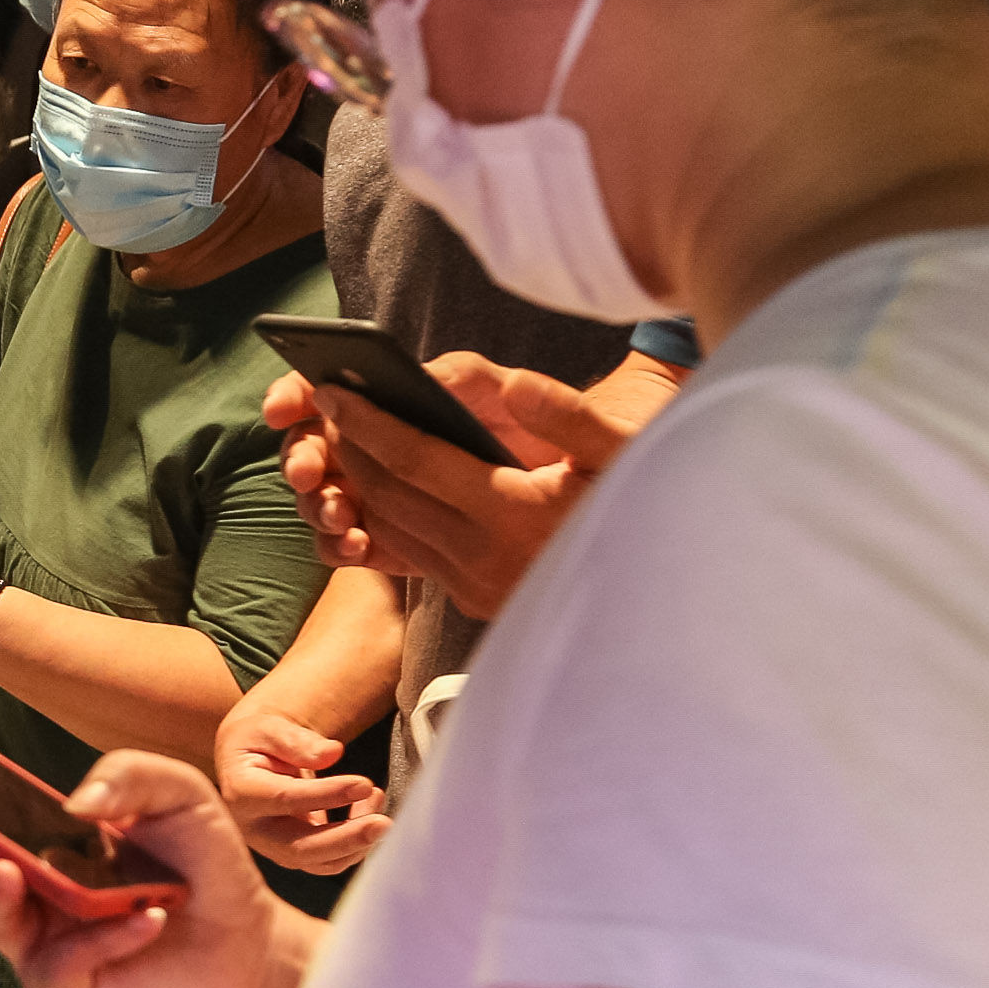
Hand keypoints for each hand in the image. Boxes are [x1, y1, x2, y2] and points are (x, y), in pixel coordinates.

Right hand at [0, 751, 301, 987]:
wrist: (252, 944)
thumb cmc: (207, 869)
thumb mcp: (178, 797)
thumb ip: (129, 776)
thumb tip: (74, 803)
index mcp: (48, 846)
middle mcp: (36, 898)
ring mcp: (46, 947)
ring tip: (9, 872)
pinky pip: (59, 966)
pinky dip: (98, 940)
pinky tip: (145, 919)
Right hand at [213, 699, 388, 874]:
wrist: (247, 760)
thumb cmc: (258, 741)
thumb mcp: (269, 729)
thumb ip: (297, 741)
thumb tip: (332, 753)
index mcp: (241, 792)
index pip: (286, 799)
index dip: (328, 795)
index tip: (364, 784)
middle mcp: (253, 828)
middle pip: (300, 848)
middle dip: (346, 838)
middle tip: (384, 823)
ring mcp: (272, 847)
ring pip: (318, 862)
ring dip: (357, 842)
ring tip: (377, 799)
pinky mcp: (293, 854)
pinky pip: (329, 861)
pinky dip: (356, 843)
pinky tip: (368, 810)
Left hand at [266, 352, 645, 621]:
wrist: (663, 586)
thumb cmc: (645, 501)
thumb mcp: (622, 452)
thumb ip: (569, 416)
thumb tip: (515, 387)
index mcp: (514, 515)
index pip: (415, 461)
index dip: (367, 422)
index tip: (330, 390)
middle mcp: (483, 557)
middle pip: (388, 495)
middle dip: (350, 448)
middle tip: (324, 405)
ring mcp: (473, 585)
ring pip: (389, 528)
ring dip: (357, 483)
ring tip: (340, 438)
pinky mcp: (472, 600)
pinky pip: (407, 554)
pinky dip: (380, 517)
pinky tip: (372, 484)